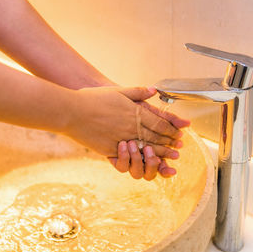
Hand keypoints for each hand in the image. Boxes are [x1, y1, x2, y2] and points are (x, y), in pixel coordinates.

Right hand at [65, 86, 182, 156]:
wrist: (72, 112)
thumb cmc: (93, 99)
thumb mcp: (117, 90)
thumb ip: (137, 91)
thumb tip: (153, 90)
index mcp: (135, 112)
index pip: (160, 123)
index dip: (172, 129)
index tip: (180, 133)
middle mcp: (131, 127)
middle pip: (156, 137)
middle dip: (170, 143)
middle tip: (179, 147)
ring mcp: (121, 139)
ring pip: (146, 148)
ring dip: (160, 153)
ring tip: (170, 157)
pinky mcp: (110, 149)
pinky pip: (129, 156)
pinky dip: (141, 159)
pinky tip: (147, 161)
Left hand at [109, 100, 189, 180]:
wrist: (100, 105)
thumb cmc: (125, 105)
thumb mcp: (147, 108)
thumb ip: (166, 117)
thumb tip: (187, 123)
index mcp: (150, 142)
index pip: (163, 154)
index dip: (170, 155)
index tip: (176, 153)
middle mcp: (139, 153)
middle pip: (152, 168)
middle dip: (159, 167)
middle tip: (157, 158)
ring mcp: (127, 156)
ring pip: (138, 172)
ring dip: (140, 162)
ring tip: (136, 145)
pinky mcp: (114, 156)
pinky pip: (122, 166)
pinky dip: (124, 159)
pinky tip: (123, 146)